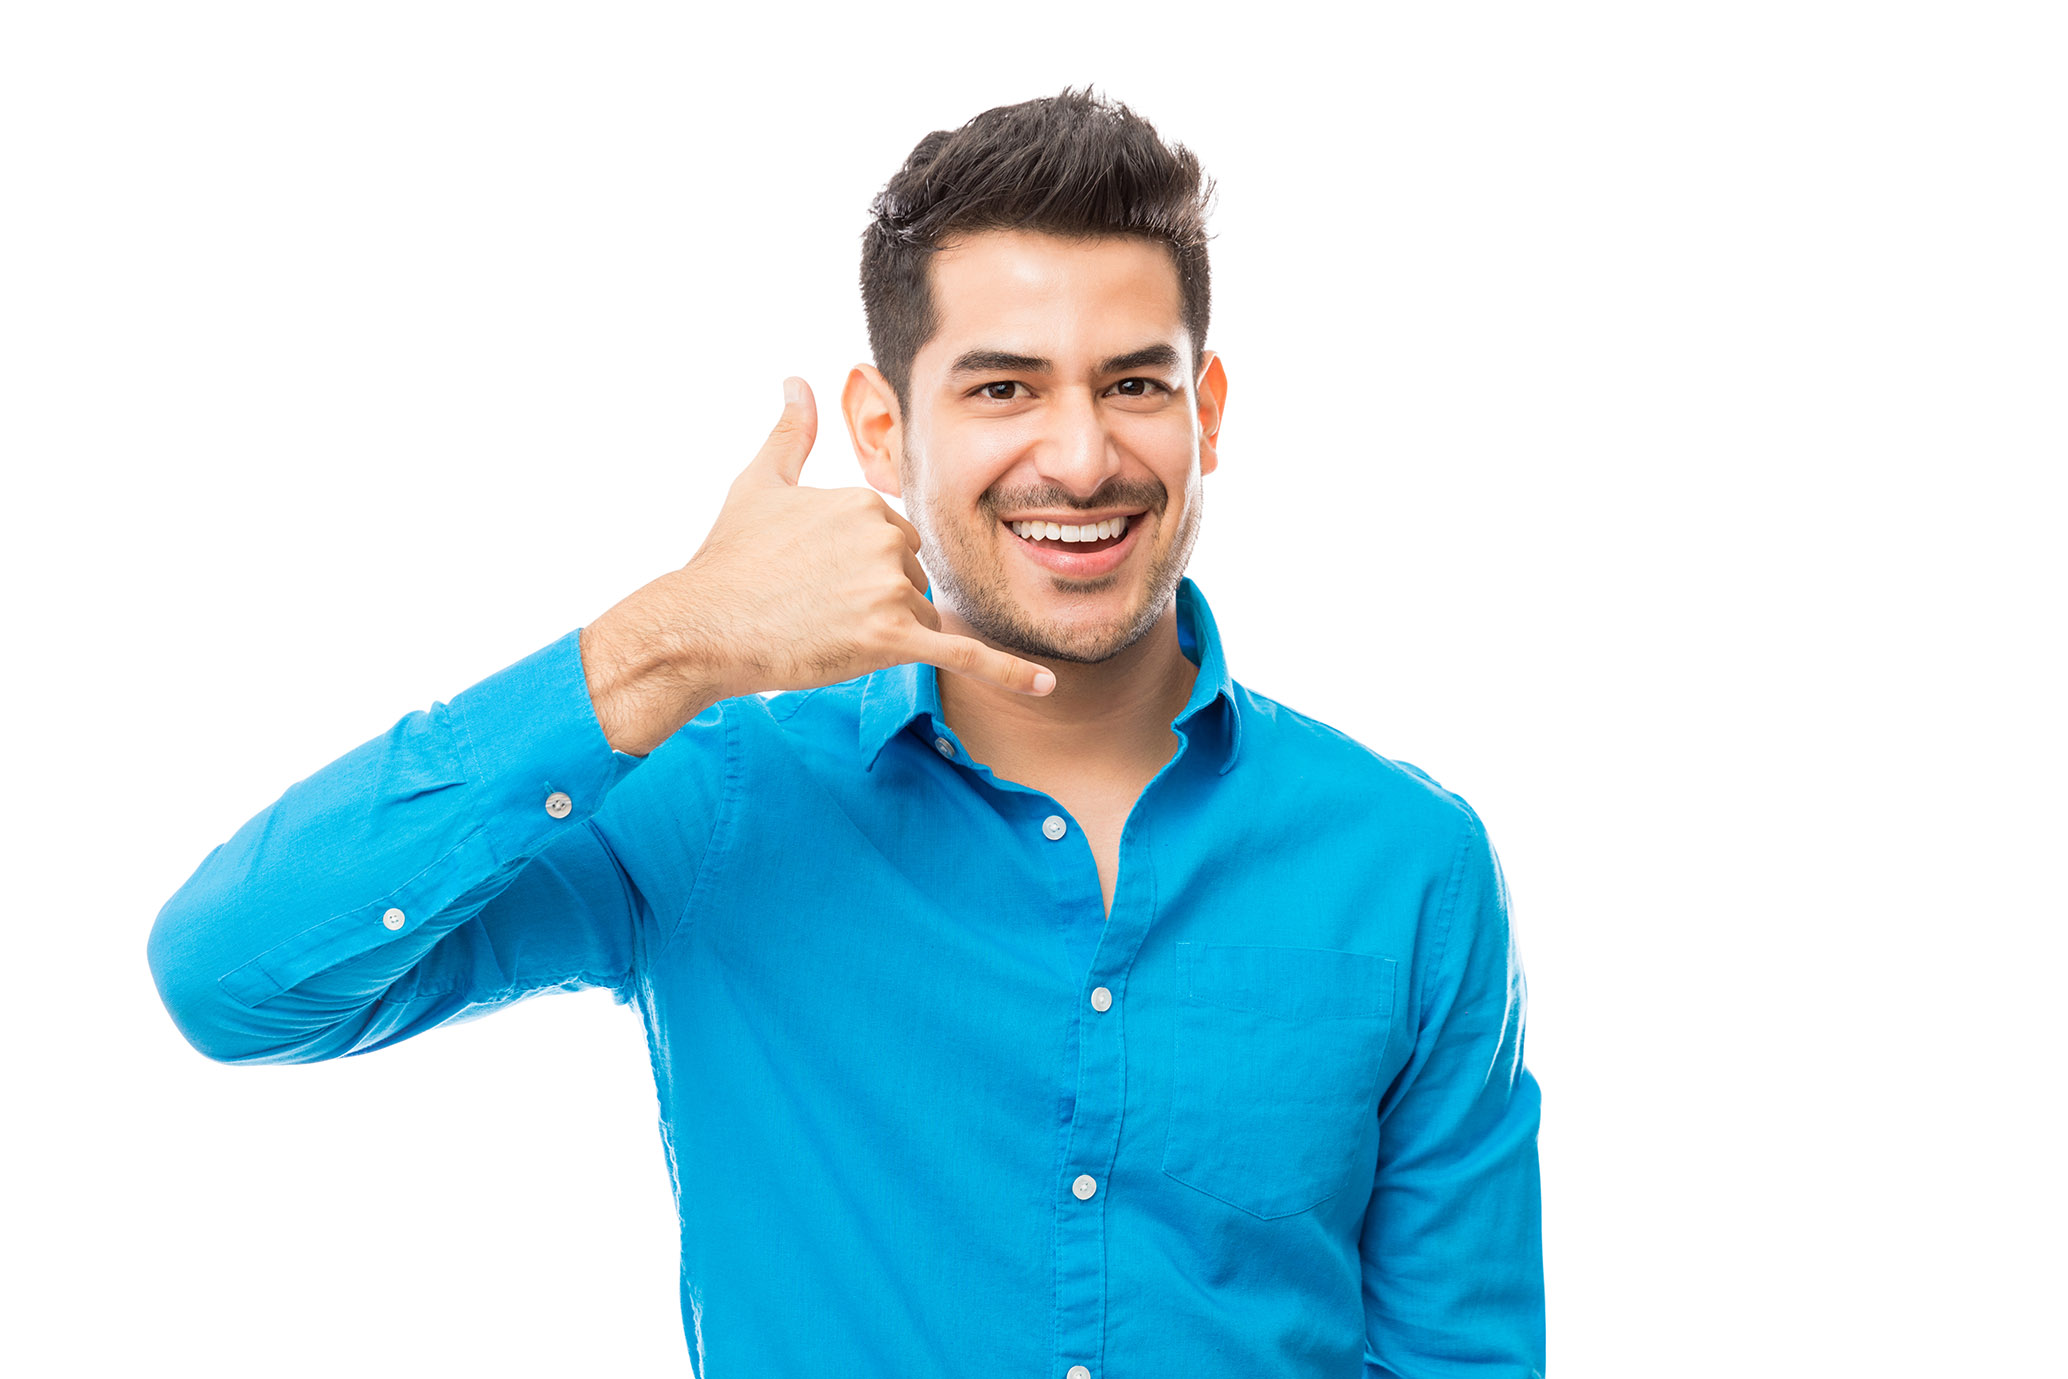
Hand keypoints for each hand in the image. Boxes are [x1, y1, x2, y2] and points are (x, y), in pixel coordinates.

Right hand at [581, 377, 1054, 755]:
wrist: (700, 626)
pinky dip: (1005, 671)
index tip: (817, 580)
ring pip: (921, 618)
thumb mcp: (758, 483)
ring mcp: (889, 586)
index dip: (863, 570)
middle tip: (817, 610)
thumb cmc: (727, 559)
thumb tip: (795, 379)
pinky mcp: (890, 636)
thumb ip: (790, 432)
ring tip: (823, 632)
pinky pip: (961, 653)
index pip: (897, 542)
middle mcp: (885, 535)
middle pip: (914, 579)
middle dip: (879, 602)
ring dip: (886, 633)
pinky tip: (1045, 686)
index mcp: (866, 501)